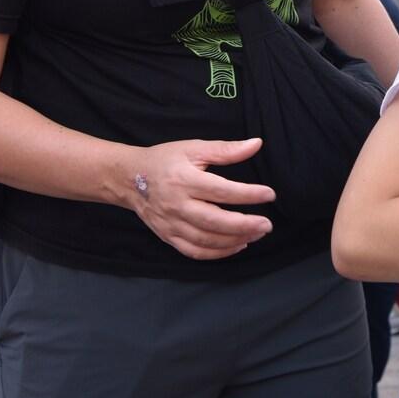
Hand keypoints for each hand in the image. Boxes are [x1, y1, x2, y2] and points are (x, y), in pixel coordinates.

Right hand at [125, 137, 276, 260]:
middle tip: (267, 224)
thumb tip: (256, 144)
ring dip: (235, 240)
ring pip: (206, 240)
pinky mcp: (168, 237)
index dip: (248, 194)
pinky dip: (218, 253)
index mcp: (184, 180)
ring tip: (257, 233)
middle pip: (214, 221)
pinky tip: (237, 245)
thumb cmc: (165, 160)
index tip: (269, 195)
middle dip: (244, 225)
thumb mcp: (193, 148)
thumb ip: (226, 149)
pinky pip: (194, 251)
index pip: (221, 190)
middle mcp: (177, 205)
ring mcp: (171, 224)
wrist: (129, 179)